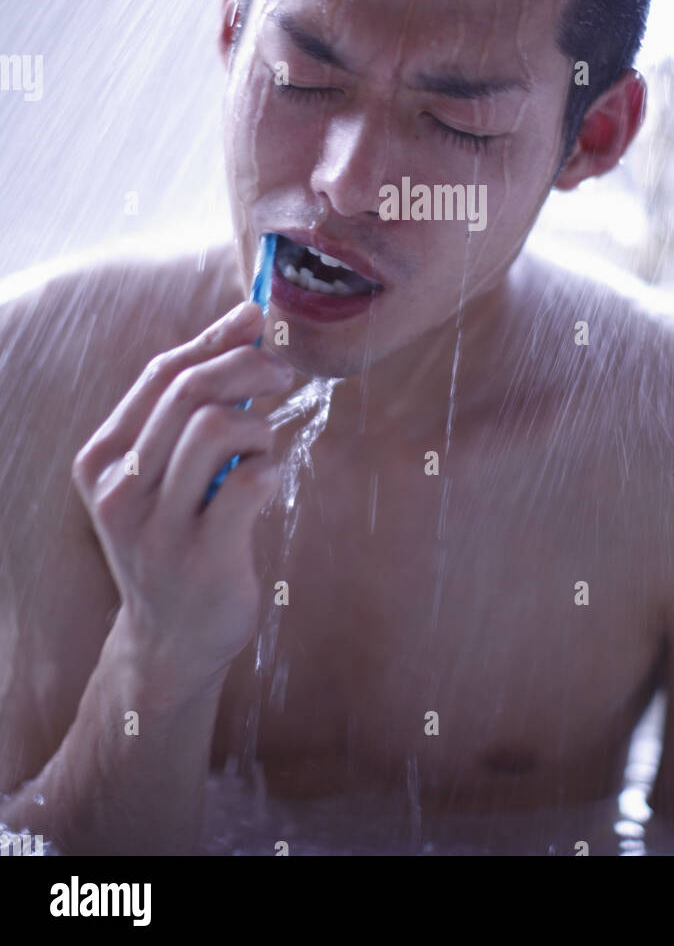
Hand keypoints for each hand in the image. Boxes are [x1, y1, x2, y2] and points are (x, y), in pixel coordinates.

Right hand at [72, 301, 296, 697]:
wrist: (170, 642)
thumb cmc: (176, 539)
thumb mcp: (159, 475)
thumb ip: (185, 413)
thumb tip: (243, 327)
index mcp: (102, 460)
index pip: (159, 374)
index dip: (214, 338)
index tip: (256, 318)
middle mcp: (119, 490)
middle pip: (189, 392)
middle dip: (248, 368)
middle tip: (285, 372)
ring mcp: (156, 527)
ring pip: (217, 427)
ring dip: (259, 425)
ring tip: (263, 447)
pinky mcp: (201, 556)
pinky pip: (249, 481)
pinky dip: (269, 467)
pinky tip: (266, 481)